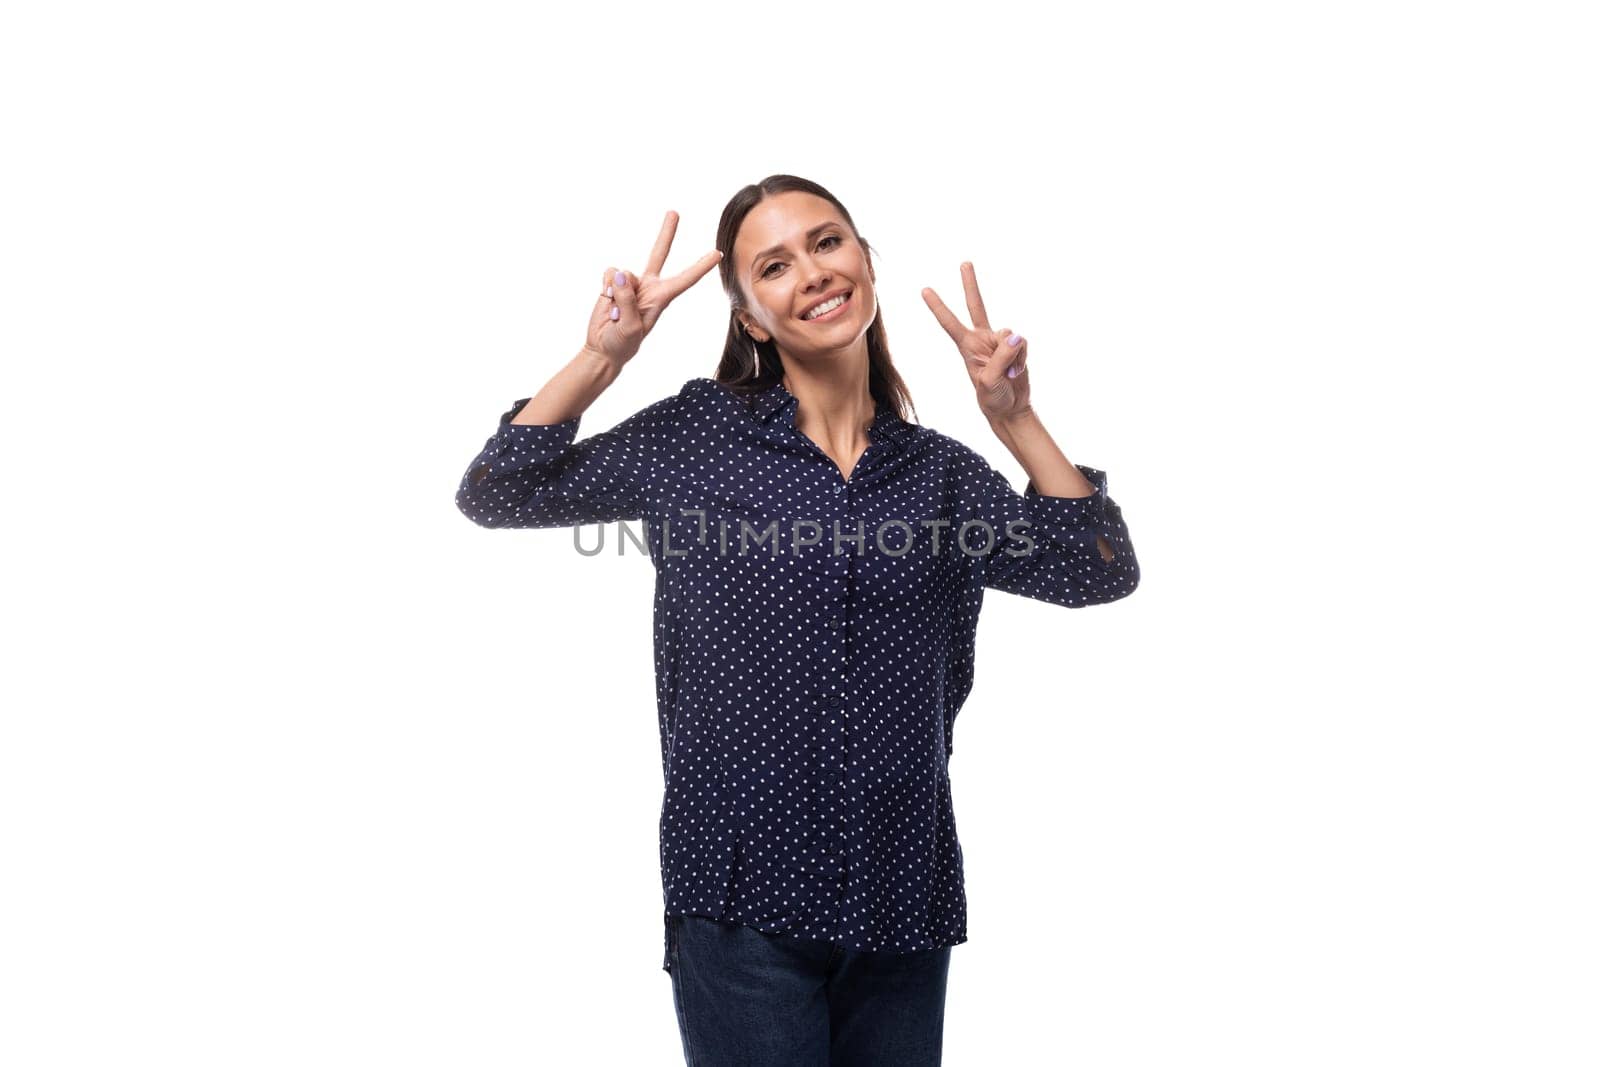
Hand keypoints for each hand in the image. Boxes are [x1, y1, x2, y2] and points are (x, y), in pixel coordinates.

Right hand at [585, 210, 723, 366]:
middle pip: (659, 254)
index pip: (685, 280)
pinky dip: (605, 287)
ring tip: (616, 314)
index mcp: (661, 299)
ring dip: (617, 294)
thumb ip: (627, 301)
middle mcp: (648, 287)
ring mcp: (629, 284)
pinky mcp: (612, 283)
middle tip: (674, 212)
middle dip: (666, 233)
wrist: (602, 348)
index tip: (718, 253)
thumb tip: (620, 274)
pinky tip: (607, 303)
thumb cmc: (622, 344)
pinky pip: (610, 273)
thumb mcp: (630, 328)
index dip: (700, 266)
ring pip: (624, 272)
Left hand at [921, 262, 1031, 422]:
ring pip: (1010, 335)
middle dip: (970, 284)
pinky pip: (1023, 344)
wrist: (1010, 408)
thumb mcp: (990, 381)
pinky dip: (1022, 359)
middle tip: (964, 263)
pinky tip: (1016, 371)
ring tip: (1008, 374)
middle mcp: (982, 339)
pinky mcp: (1015, 346)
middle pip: (976, 305)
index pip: (950, 323)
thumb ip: (1001, 356)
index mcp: (968, 347)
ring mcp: (999, 341)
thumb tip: (1015, 335)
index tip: (924, 290)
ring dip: (1013, 356)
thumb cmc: (992, 398)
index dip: (938, 307)